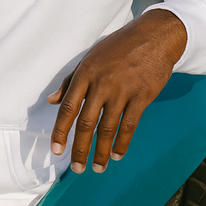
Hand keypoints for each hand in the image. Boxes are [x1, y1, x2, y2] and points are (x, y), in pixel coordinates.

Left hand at [47, 10, 186, 173]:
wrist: (154, 36)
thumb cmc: (118, 47)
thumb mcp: (90, 57)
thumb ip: (70, 81)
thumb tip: (52, 100)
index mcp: (86, 73)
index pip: (68, 108)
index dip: (60, 131)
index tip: (56, 150)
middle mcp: (102, 84)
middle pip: (86, 123)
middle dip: (79, 149)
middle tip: (76, 168)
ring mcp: (123, 91)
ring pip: (108, 128)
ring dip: (102, 152)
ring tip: (97, 167)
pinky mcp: (142, 96)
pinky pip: (130, 125)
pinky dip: (123, 143)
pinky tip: (118, 155)